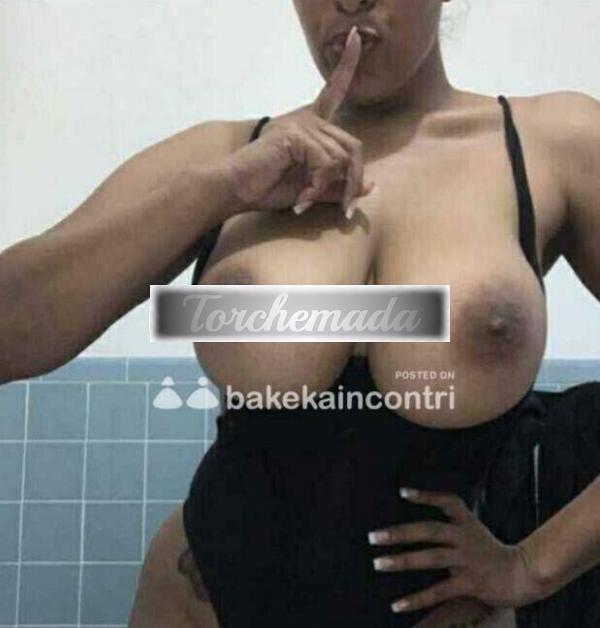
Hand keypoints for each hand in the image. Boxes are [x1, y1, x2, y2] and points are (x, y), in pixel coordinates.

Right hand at [221, 25, 374, 218]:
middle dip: (353, 180)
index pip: (333, 91)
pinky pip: (325, 163)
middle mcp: (309, 120)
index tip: (357, 36)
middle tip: (345, 208)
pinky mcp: (295, 135)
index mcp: (311, 127)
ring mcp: (302, 125)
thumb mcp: (311, 189)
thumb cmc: (269, 187)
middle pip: (352, 146)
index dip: (347, 66)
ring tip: (308, 201)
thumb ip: (338, 185)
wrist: (237, 189)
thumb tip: (372, 185)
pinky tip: (301, 198)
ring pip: (341, 158)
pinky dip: (317, 186)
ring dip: (330, 187)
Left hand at [368, 489, 546, 613]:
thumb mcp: (475, 532)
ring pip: (429, 558)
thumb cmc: (493, 553)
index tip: (402, 493)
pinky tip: (397, 604)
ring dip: (401, 561)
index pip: (446, 502)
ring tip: (378, 563)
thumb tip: (420, 532)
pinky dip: (416, 599)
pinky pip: (438, 591)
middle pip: (428, 530)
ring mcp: (467, 560)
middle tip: (373, 536)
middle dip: (399, 533)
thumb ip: (452, 529)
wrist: (525, 574)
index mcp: (467, 523)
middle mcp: (465, 538)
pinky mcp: (470, 583)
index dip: (425, 496)